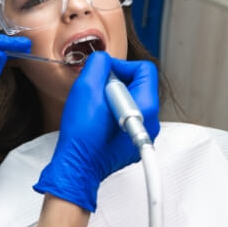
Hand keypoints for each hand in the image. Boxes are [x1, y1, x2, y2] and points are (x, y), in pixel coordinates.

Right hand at [33, 52, 158, 210]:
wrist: (77, 167)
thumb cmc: (82, 135)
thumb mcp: (86, 87)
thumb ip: (100, 63)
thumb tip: (105, 60)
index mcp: (145, 107)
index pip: (145, 69)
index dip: (122, 66)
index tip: (105, 74)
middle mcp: (150, 121)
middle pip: (139, 84)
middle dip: (116, 82)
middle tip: (98, 92)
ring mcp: (142, 133)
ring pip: (132, 100)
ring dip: (113, 97)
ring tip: (96, 108)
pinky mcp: (132, 141)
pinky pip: (128, 115)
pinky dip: (113, 111)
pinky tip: (98, 120)